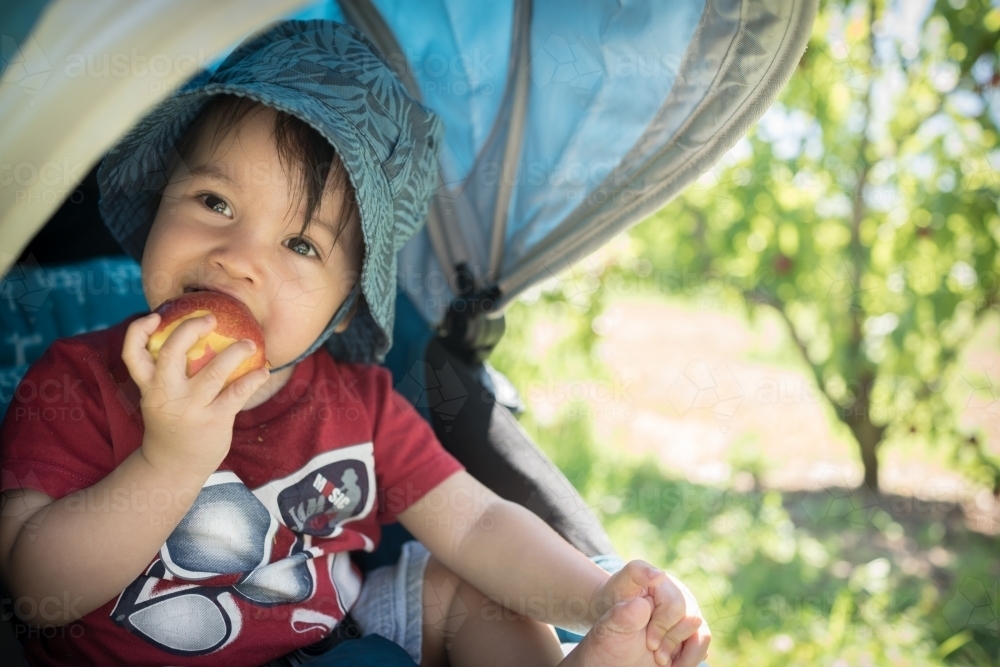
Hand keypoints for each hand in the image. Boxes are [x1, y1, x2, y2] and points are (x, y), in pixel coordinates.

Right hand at [121, 312, 270, 475]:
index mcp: (149, 387)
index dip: (138, 331)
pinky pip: (237, 393)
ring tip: (250, 343)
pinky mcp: (214, 420)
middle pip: (169, 354)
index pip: (132, 354)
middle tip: (210, 318)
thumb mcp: (158, 399)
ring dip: (235, 352)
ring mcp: (191, 408)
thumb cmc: (171, 423)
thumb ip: (166, 373)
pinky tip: (264, 371)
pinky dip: (253, 379)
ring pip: (212, 372)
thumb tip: (190, 334)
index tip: (154, 316)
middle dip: (188, 330)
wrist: (173, 468)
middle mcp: (166, 395)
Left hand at [590, 560, 710, 666]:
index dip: (663, 627)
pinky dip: (690, 658)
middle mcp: (681, 594)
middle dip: (672, 641)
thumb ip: (635, 574)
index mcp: (665, 582)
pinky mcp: (691, 629)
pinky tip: (672, 663)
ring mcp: (688, 611)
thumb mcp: (619, 585)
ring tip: (665, 663)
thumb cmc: (614, 600)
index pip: (676, 605)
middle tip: (655, 654)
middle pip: (692, 620)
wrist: (616, 617)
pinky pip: (701, 644)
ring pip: (702, 634)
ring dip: (687, 654)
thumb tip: (659, 575)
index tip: (649, 643)